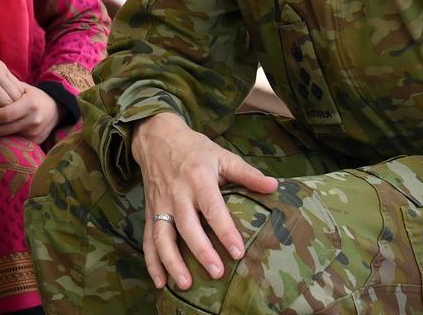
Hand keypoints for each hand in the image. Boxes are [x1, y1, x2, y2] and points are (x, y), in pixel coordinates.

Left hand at [0, 83, 60, 142]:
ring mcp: (35, 133)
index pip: (4, 115)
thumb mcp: (23, 88)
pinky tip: (3, 130)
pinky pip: (15, 141)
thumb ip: (7, 90)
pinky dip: (6, 137)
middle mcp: (34, 121)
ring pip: (7, 137)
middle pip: (3, 129)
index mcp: (30, 105)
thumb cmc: (35, 96)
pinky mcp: (35, 142)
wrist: (56, 109)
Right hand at [130, 112, 278, 290]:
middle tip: (216, 272)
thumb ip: (246, 173)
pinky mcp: (149, 212)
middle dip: (201, 251)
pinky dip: (152, 262)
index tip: (237, 251)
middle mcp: (177, 194)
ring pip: (163, 236)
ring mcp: (160, 205)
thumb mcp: (222, 155)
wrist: (157, 138)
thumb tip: (273, 186)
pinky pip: (148, 240)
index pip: (213, 208)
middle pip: (187, 226)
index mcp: (198, 178)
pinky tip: (159, 281)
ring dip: (172, 261)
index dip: (225, 230)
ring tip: (185, 284)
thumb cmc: (194, 149)